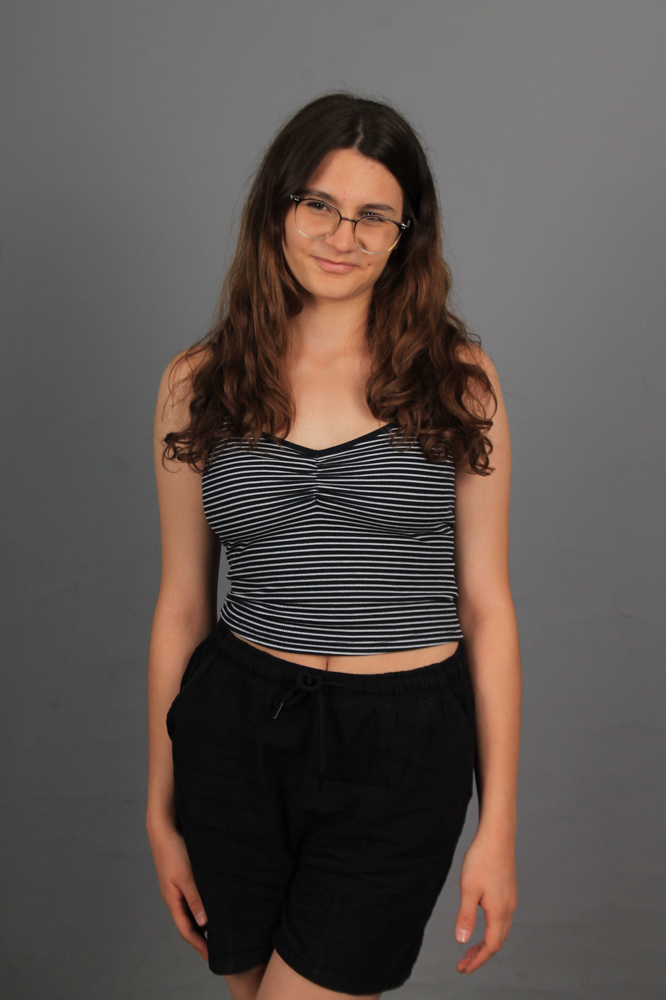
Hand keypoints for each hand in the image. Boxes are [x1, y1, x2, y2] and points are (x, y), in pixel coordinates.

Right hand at [147, 818, 208, 961]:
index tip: (211, 958)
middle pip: (188, 924)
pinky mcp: (182, 877)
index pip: (186, 930)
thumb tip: (204, 923)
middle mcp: (174, 897)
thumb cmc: (174, 851)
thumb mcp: (186, 876)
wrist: (164, 828)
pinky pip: (193, 898)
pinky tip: (213, 905)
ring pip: (191, 911)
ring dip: (203, 923)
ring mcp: (177, 888)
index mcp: (172, 900)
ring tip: (218, 931)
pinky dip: (202, 907)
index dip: (199, 945)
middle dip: (201, 939)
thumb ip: (195, 899)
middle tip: (218, 949)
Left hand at [454, 828, 516, 974]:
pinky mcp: (509, 892)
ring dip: (486, 944)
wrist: (497, 835)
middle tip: (463, 964)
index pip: (491, 946)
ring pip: (501, 931)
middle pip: (497, 942)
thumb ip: (466, 916)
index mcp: (499, 911)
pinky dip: (491, 931)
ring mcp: (510, 900)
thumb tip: (462, 942)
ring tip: (470, 950)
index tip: (463, 969)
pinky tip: (482, 927)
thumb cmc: (481, 859)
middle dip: (481, 956)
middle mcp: (509, 909)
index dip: (477, 960)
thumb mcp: (468, 889)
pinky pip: (502, 920)